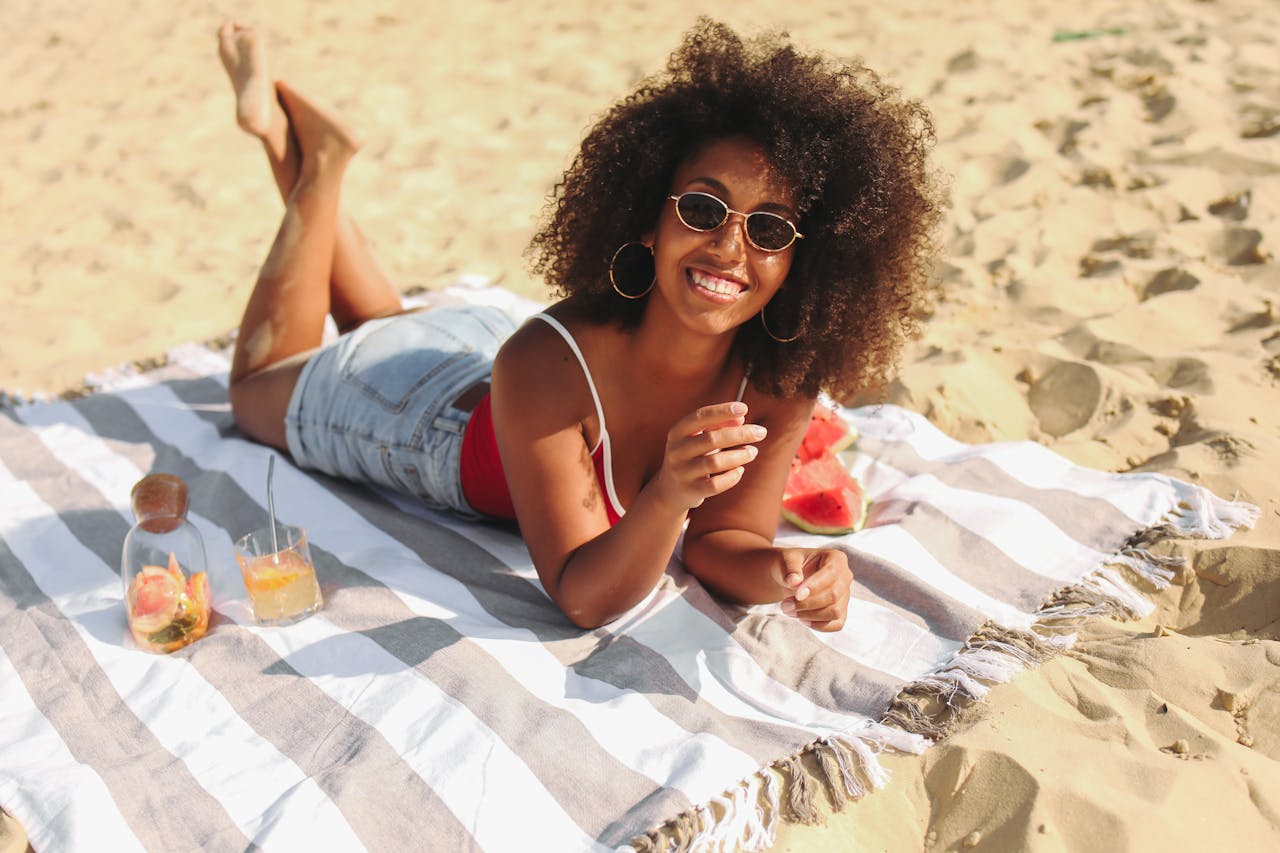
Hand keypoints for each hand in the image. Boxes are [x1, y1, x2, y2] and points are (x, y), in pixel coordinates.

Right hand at [649, 401, 766, 512]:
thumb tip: (742, 418)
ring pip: (715, 462)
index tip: (744, 408)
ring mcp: (681, 472)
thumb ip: (719, 426)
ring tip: (753, 451)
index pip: (699, 416)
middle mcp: (676, 451)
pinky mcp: (690, 491)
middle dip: (740, 434)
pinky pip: (715, 485)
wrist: (670, 490)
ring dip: (739, 455)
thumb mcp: (699, 438)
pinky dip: (732, 477)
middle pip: (711, 439)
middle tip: (761, 432)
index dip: (722, 411)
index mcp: (677, 433)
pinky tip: (740, 470)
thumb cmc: (692, 456)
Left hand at [777, 548, 851, 631]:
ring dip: (810, 615)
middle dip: (807, 603)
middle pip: (834, 595)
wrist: (789, 579)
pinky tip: (802, 618)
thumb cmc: (789, 566)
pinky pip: (836, 624)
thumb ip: (789, 568)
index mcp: (836, 558)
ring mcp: (845, 595)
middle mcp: (845, 576)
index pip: (831, 573)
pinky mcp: (841, 612)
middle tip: (785, 605)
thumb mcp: (785, 560)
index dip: (815, 586)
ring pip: (835, 612)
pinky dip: (817, 625)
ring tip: (789, 610)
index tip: (797, 595)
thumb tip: (794, 581)